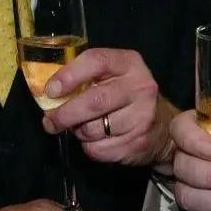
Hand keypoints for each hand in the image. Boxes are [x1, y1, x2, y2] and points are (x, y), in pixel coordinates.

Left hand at [41, 48, 173, 166]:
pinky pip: (99, 149)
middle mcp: (140, 87)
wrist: (162, 127)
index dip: (69, 75)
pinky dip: (90, 147)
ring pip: (94, 129)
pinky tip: (98, 140)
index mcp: (130, 64)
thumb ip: (85, 77)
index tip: (51, 90)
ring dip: (79, 132)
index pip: (97, 61)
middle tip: (50, 121)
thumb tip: (47, 93)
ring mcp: (142, 116)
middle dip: (65, 114)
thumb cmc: (126, 96)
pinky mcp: (138, 142)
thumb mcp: (112, 76)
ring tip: (83, 128)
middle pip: (94, 101)